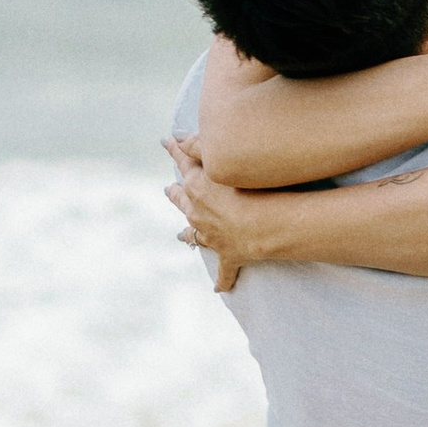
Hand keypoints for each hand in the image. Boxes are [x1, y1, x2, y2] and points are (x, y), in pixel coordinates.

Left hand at [164, 138, 261, 293]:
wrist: (263, 226)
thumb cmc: (247, 188)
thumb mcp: (220, 159)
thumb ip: (199, 146)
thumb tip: (176, 137)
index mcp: (196, 188)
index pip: (183, 163)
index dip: (174, 150)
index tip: (165, 141)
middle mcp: (198, 214)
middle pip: (182, 202)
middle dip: (175, 194)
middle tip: (167, 189)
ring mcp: (212, 237)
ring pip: (195, 236)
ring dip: (188, 234)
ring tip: (180, 235)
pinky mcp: (230, 256)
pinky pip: (224, 273)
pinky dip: (222, 281)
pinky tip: (220, 289)